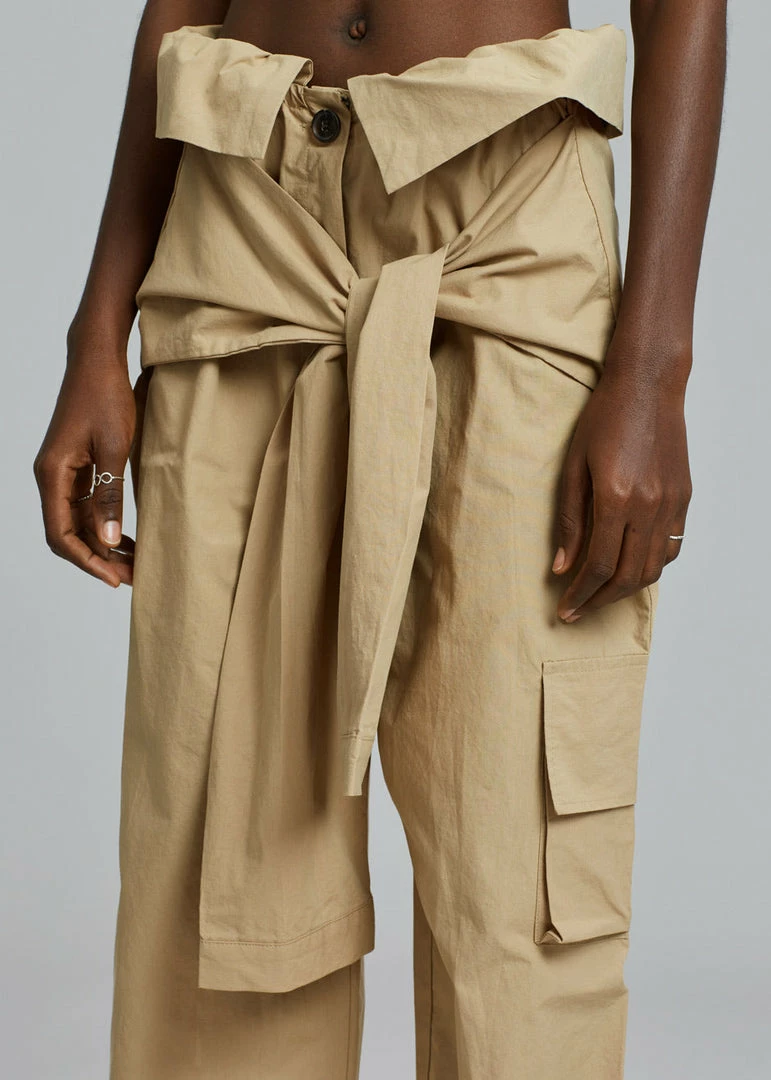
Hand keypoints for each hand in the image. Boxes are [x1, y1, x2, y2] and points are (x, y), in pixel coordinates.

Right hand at [33, 345, 136, 587]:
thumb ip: (109, 493)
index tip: (114, 579)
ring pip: (78, 523)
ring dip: (103, 545)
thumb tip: (108, 538)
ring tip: (134, 564)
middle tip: (131, 577)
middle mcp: (52, 477)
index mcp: (53, 474)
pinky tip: (127, 538)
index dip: (86, 561)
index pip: (61, 534)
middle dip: (98, 559)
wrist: (98, 360)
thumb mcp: (113, 446)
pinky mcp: (77, 467)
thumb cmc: (105, 395)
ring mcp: (64, 473)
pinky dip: (105, 524)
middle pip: (68, 534)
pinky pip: (86, 506)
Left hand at [552, 356, 691, 620]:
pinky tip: (631, 568)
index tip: (564, 610)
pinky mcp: (684, 498)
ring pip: (653, 568)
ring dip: (626, 589)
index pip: (598, 566)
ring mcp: (671, 504)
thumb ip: (568, 520)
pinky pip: (671, 547)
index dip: (579, 594)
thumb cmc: (603, 419)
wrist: (648, 386)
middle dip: (600, 601)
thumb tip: (562, 567)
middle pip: (627, 576)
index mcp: (615, 498)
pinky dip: (651, 567)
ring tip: (601, 594)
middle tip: (578, 611)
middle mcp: (649, 506)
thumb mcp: (572, 467)